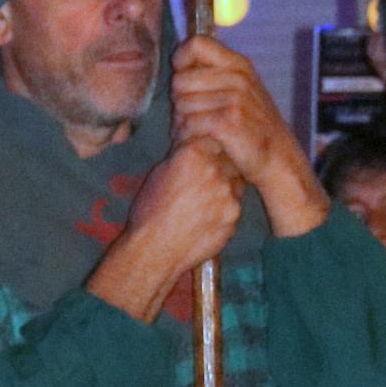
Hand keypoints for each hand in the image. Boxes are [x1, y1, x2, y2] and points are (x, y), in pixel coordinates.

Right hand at [88, 139, 244, 323]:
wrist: (154, 249)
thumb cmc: (149, 210)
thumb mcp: (160, 171)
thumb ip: (183, 154)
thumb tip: (194, 143)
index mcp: (194, 152)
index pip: (213, 137)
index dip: (208, 147)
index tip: (203, 154)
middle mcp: (215, 169)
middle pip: (230, 158)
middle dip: (221, 164)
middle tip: (206, 177)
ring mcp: (228, 194)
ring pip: (236, 182)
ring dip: (226, 186)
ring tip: (205, 199)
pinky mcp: (234, 217)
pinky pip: (235, 205)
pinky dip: (226, 208)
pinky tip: (208, 216)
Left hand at [171, 38, 324, 233]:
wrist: (278, 159)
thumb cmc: (255, 127)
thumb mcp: (244, 90)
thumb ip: (217, 74)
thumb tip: (179, 62)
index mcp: (239, 65)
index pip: (196, 44)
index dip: (181, 60)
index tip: (183, 77)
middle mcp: (237, 78)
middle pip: (181, 79)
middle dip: (179, 99)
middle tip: (189, 115)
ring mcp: (234, 100)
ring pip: (182, 104)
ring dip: (181, 121)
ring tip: (195, 131)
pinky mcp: (226, 123)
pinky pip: (188, 124)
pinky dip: (187, 136)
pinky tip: (197, 141)